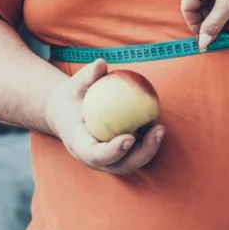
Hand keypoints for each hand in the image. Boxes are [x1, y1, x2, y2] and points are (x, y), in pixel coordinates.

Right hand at [44, 59, 164, 174]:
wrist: (68, 113)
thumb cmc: (72, 97)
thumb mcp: (74, 86)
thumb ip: (86, 77)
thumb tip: (100, 63)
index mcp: (80, 146)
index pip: (96, 155)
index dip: (113, 151)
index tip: (129, 138)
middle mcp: (95, 159)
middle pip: (120, 165)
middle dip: (141, 154)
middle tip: (156, 131)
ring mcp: (108, 160)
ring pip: (132, 162)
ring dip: (149, 149)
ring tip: (160, 128)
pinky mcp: (120, 155)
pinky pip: (137, 152)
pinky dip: (148, 142)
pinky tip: (158, 123)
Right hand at [182, 0, 228, 48]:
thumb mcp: (228, 6)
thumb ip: (212, 26)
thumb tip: (202, 43)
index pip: (188, 8)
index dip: (196, 26)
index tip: (206, 39)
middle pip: (202, 7)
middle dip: (216, 23)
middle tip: (228, 34)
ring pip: (214, 4)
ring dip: (225, 18)